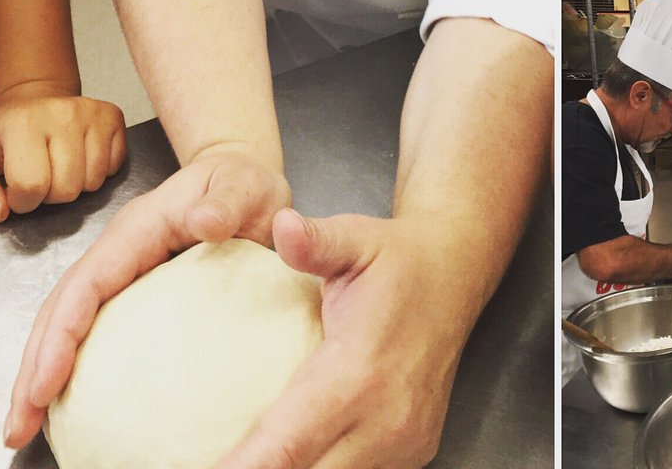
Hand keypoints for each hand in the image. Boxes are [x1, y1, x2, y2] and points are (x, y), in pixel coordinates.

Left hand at [0, 89, 125, 221]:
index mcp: (22, 124)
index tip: (16, 190)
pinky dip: (98, 171)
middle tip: (40, 178)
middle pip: (67, 189)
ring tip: (60, 168)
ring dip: (75, 185)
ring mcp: (92, 113)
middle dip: (50, 195)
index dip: (22, 201)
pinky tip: (81, 158)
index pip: (31, 186)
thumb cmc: (4, 134)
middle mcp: (62, 114)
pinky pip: (114, 167)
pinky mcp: (113, 116)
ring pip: (93, 181)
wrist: (35, 99)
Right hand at [4, 151, 290, 449]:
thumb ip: (227, 203)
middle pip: (61, 308)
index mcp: (139, 229)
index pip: (88, 283)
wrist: (245, 176)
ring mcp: (122, 269)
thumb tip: (204, 222)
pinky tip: (73, 402)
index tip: (44, 385)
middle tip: (19, 426)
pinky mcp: (134, 287)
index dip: (61, 334)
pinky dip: (74, 363)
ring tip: (28, 425)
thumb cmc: (244, 182)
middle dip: (34, 366)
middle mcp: (119, 250)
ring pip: (69, 320)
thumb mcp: (245, 186)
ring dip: (43, 370)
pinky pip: (95, 327)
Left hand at [214, 209, 469, 468]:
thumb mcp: (356, 238)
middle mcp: (387, 419)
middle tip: (216, 460)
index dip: (245, 466)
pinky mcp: (415, 451)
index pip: (289, 445)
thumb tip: (281, 225)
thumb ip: (315, 241)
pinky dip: (324, 468)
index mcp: (361, 372)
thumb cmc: (397, 257)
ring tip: (250, 457)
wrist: (455, 272)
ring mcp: (405, 442)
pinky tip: (298, 455)